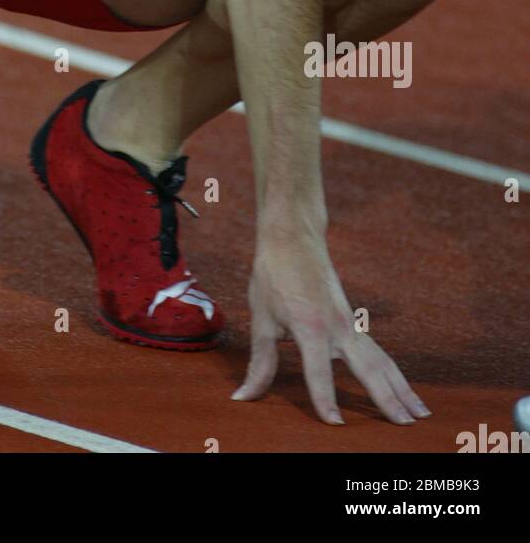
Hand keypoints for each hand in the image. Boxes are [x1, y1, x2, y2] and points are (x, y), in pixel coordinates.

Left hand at [233, 227, 430, 424]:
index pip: (319, 373)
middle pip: (369, 369)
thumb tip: (243, 397)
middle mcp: (338, 327)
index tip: (336, 425)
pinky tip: (403, 388)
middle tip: (406, 425)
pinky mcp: (354, 321)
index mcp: (311, 327)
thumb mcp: (261, 319)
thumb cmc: (273, 277)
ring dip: (402, 387)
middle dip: (387, 399)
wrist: (293, 238)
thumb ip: (260, 363)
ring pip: (382, 361)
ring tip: (420, 413)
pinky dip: (392, 372)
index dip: (325, 400)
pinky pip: (378, 352)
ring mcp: (350, 324)